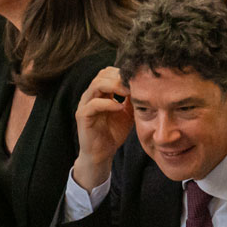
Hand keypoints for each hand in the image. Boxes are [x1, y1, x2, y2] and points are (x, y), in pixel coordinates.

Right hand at [71, 65, 133, 190]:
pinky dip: (108, 104)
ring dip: (114, 86)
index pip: (108, 73)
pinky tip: (119, 108)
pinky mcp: (82, 116)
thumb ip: (132, 100)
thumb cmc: (114, 133)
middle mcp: (91, 95)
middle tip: (134, 84)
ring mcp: (85, 104)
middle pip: (102, 75)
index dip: (122, 73)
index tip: (137, 80)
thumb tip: (144, 86)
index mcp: (101, 93)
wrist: (102, 154)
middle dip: (119, 77)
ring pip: (96, 85)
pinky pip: (93, 104)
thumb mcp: (128, 113)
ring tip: (128, 92)